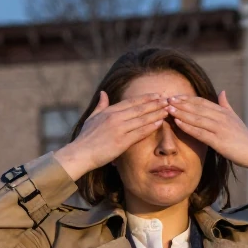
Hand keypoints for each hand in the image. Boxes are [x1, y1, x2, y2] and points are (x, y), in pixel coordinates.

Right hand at [53, 92, 169, 178]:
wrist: (80, 154)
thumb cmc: (85, 138)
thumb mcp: (91, 118)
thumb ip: (100, 105)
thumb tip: (103, 93)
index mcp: (109, 111)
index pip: (130, 102)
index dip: (145, 98)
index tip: (156, 95)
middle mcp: (114, 118)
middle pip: (139, 108)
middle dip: (154, 103)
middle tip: (167, 99)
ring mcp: (118, 129)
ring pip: (141, 119)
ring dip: (156, 113)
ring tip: (167, 109)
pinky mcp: (121, 141)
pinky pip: (139, 132)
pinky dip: (150, 126)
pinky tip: (159, 123)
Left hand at [166, 92, 247, 180]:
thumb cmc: (244, 137)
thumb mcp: (235, 118)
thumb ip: (226, 105)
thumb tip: (222, 91)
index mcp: (223, 112)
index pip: (202, 102)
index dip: (187, 98)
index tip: (175, 96)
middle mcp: (221, 117)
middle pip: (197, 107)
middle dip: (181, 103)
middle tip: (166, 100)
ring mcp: (220, 128)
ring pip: (197, 118)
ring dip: (181, 113)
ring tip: (168, 109)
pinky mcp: (219, 141)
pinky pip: (200, 132)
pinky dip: (188, 127)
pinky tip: (177, 123)